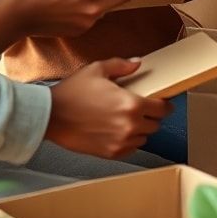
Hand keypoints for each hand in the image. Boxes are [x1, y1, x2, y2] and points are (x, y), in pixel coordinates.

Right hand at [46, 58, 172, 157]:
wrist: (50, 116)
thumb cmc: (72, 93)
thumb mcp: (97, 69)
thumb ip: (121, 65)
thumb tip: (137, 64)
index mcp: (132, 105)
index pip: (162, 109)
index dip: (165, 104)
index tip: (163, 102)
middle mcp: (130, 126)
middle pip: (155, 125)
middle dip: (152, 116)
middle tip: (143, 109)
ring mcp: (120, 142)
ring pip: (144, 138)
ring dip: (141, 129)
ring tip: (129, 120)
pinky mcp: (110, 153)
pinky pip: (130, 149)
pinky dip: (129, 141)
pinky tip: (119, 131)